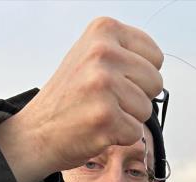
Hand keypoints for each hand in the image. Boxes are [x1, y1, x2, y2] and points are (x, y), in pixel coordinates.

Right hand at [0, 18, 163, 181]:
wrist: (38, 131)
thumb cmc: (69, 97)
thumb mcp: (91, 55)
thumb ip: (124, 52)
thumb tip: (157, 64)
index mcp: (103, 30)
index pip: (155, 57)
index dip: (140, 76)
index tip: (115, 82)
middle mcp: (103, 52)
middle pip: (155, 82)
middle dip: (137, 98)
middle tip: (106, 101)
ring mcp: (104, 85)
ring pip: (146, 109)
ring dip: (127, 118)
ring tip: (100, 114)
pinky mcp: (105, 117)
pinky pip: (135, 132)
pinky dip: (120, 137)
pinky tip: (97, 129)